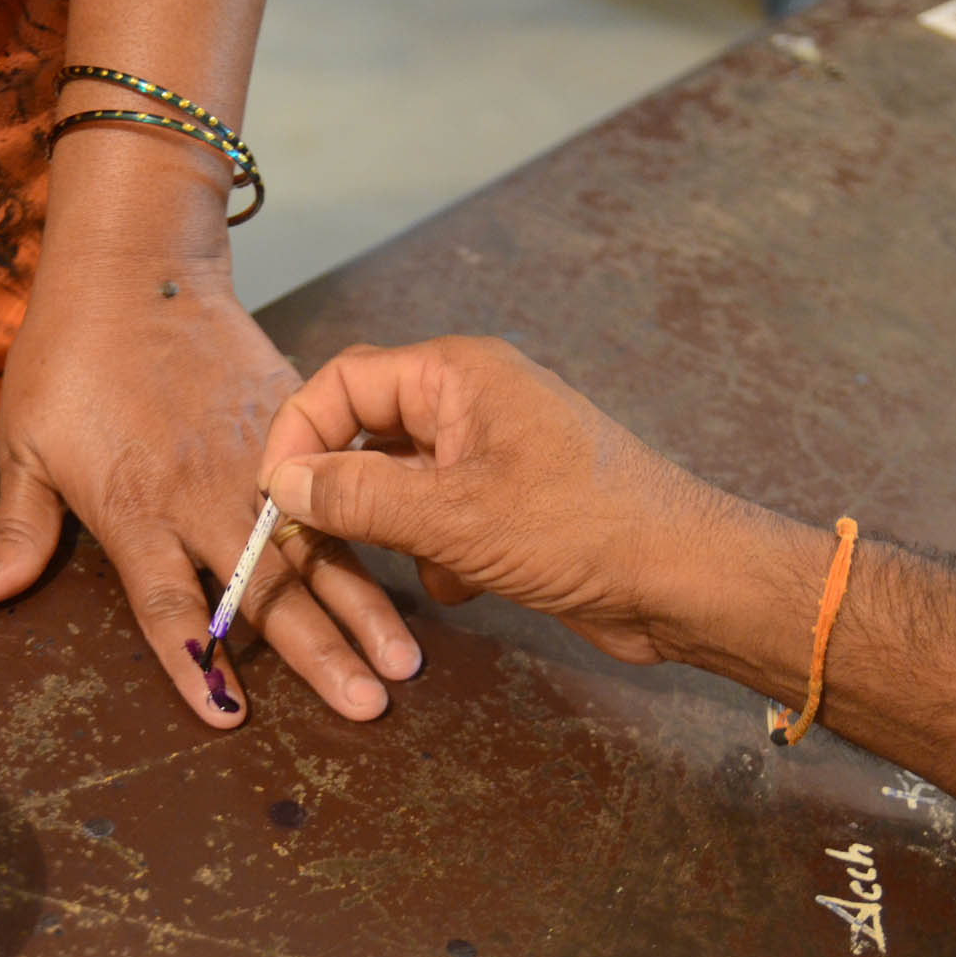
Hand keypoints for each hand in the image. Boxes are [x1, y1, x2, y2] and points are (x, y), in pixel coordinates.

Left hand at [0, 256, 420, 727]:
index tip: (231, 717)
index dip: (197, 661)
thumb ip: (18, 530)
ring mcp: (256, 462)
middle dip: (320, 656)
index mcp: (134, 510)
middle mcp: (204, 497)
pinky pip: (336, 489)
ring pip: (318, 548)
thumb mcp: (24, 444)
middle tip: (366, 709)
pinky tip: (412, 571)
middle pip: (268, 592)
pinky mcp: (289, 428)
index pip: (170, 605)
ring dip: (363, 608)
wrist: (135, 267)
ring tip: (404, 662)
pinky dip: (371, 534)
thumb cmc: (69, 355)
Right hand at [257, 337, 741, 665]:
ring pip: (401, 486)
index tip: (274, 494)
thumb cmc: (584, 527)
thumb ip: (359, 496)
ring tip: (423, 562)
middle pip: (368, 433)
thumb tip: (284, 483)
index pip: (344, 379)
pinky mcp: (507, 505)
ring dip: (398, 532)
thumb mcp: (454, 515)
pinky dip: (439, 556)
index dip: (298, 432)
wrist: (681, 580)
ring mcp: (491, 454)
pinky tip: (469, 582)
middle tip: (318, 540)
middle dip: (347, 492)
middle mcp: (471, 402)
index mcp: (458, 374)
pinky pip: (438, 521)